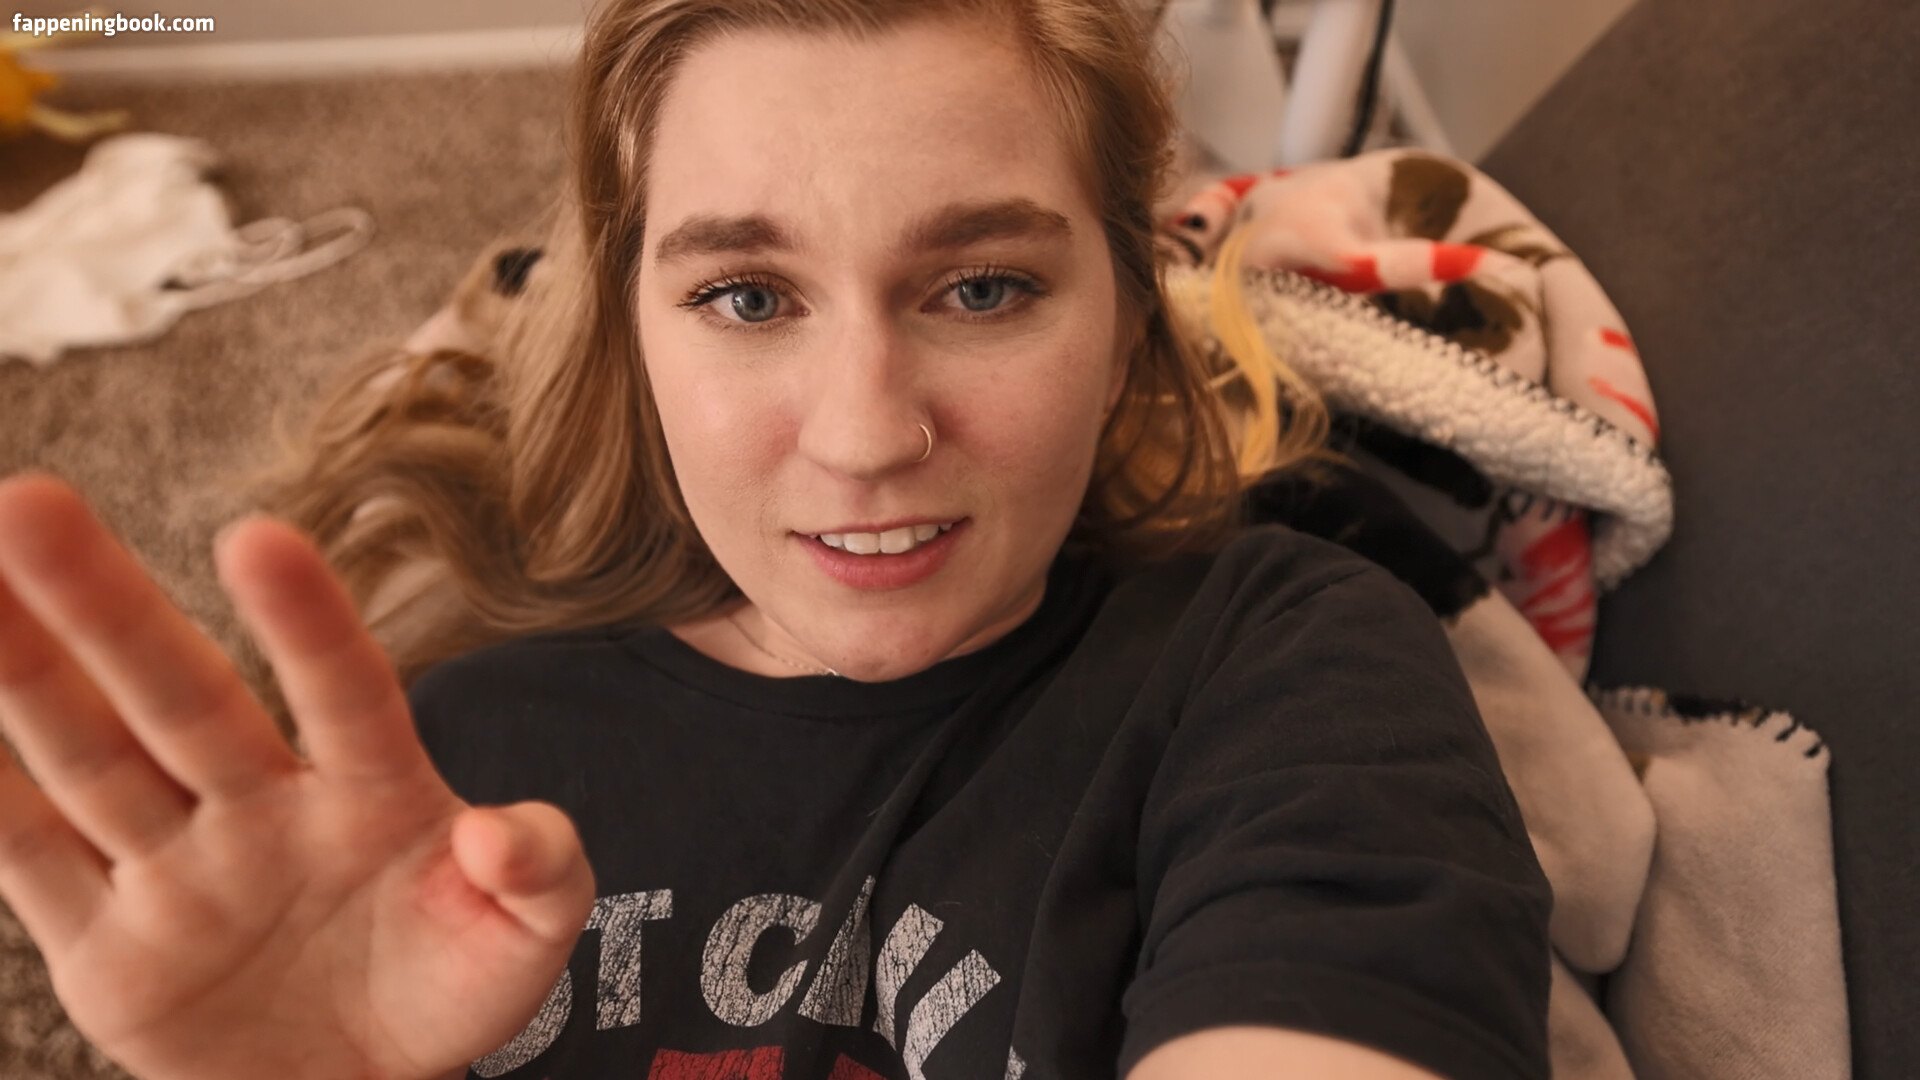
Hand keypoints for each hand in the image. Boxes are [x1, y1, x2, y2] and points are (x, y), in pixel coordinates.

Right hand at [0, 475, 594, 1079]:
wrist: (365, 1078)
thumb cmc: (456, 978)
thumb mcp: (528, 936)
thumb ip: (543, 872)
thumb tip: (502, 835)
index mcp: (373, 794)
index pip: (344, 694)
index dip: (306, 623)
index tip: (258, 538)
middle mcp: (261, 807)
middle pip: (179, 698)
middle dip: (107, 608)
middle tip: (32, 503)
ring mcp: (178, 866)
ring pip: (86, 755)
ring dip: (21, 673)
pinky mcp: (105, 941)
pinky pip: (27, 857)